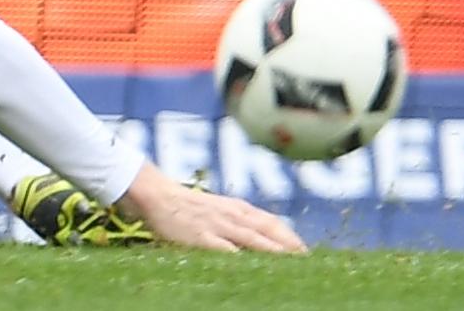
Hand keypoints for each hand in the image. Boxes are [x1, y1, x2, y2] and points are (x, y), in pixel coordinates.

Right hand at [117, 166, 305, 252]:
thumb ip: (238, 219)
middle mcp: (232, 215)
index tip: (305, 251)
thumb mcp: (217, 208)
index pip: (271, 222)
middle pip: (267, 230)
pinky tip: (252, 267)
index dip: (290, 236)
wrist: (157, 195)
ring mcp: (218, 225)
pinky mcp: (202, 237)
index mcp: (237, 207)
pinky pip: (225, 249)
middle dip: (288, 245)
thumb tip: (262, 234)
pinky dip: (241, 257)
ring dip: (273, 251)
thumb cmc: (187, 206)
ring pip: (252, 239)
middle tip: (307, 261)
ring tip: (291, 263)